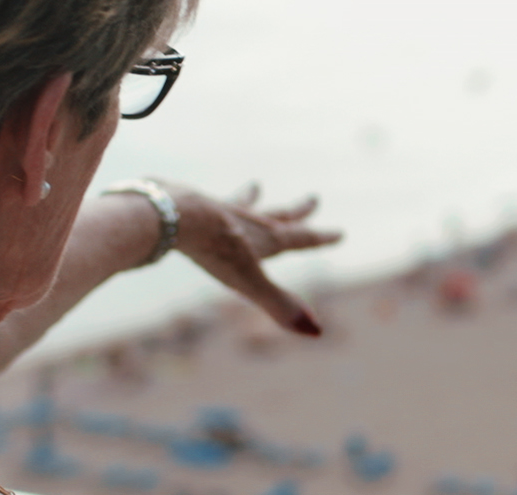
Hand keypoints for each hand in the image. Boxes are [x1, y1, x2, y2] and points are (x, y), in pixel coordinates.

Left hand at [163, 181, 341, 336]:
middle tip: (314, 198)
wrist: (176, 214)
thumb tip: (317, 331)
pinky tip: (195, 195)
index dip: (320, 239)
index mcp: (265, 238)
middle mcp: (247, 221)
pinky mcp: (192, 204)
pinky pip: (205, 201)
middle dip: (298, 211)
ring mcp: (219, 210)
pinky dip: (208, 199)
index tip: (340, 233)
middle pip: (278, 215)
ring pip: (243, 203)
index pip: (300, 238)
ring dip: (251, 197)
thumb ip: (279, 306)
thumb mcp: (249, 282)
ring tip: (255, 184)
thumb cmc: (214, 248)